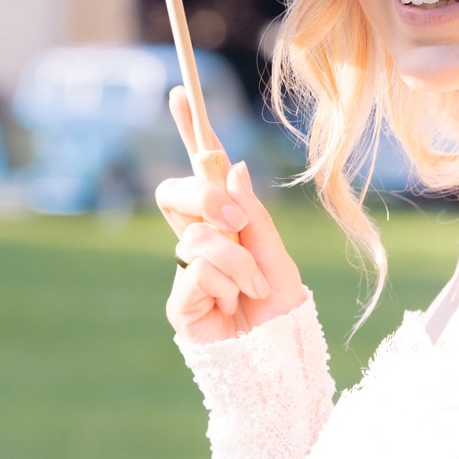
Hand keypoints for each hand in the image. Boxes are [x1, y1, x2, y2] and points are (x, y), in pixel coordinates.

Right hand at [156, 86, 306, 343]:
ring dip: (237, 259)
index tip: (181, 94)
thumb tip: (233, 166)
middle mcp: (198, 246)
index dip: (190, 135)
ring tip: (254, 288)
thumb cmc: (284, 317)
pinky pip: (197, 265)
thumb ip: (253, 215)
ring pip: (196, 233)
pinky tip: (235, 304)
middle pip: (175, 193)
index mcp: (225, 229)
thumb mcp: (279, 256)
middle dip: (205, 196)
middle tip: (237, 221)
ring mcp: (185, 272)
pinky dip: (227, 280)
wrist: (281, 364)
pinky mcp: (178, 302)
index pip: (200, 176)